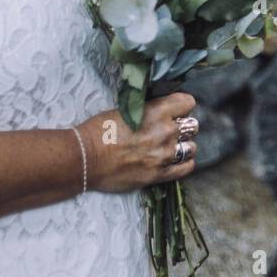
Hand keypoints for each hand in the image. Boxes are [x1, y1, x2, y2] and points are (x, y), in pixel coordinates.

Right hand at [77, 92, 197, 191]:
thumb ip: (150, 109)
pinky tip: (176, 161)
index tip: (175, 110)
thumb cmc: (100, 130)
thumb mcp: (126, 109)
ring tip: (171, 147)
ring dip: (184, 146)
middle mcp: (165, 132)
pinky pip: (186, 168)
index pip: (188, 102)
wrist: (85, 158)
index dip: (182, 106)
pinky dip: (184, 163)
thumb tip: (162, 109)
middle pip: (191, 125)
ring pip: (192, 147)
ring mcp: (164, 155)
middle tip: (169, 130)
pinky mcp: (160, 174)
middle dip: (182, 126)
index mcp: (157, 111)